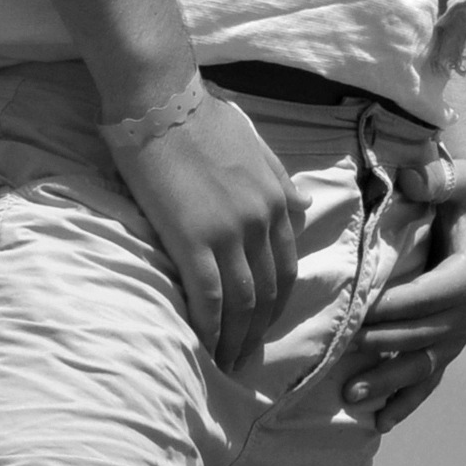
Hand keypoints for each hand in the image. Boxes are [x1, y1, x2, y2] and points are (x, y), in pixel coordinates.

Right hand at [110, 91, 310, 370]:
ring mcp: (229, 231)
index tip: (263, 325)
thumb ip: (280, 181)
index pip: (285, 265)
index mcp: (275, 197)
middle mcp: (260, 219)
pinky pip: (209, 297)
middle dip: (258, 330)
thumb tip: (302, 208)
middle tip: (244, 358)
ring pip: (242, 302)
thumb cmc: (201, 118)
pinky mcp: (193, 239)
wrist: (162, 102)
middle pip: (267, 290)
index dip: (276, 303)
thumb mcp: (255, 145)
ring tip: (225, 363)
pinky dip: (210, 328)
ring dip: (236, 339)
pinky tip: (203, 346)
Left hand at [343, 152, 465, 430]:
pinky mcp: (446, 345)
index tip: (367, 308)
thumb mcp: (459, 179)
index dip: (404, 303)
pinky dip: (406, 401)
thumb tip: (410, 179)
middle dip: (386, 344)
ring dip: (388, 382)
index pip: (437, 293)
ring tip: (350, 395)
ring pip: (422, 364)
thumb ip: (437, 179)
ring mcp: (458, 333)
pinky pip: (427, 378)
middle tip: (345, 349)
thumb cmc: (464, 198)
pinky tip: (380, 422)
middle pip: (426, 335)